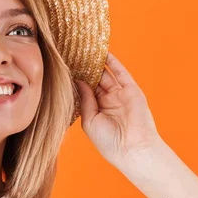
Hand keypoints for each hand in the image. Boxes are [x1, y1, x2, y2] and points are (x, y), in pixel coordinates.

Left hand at [75, 52, 162, 166]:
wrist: (133, 150)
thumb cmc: (109, 142)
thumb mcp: (89, 120)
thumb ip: (85, 99)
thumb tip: (78, 81)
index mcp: (97, 110)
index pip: (85, 90)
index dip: (76, 79)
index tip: (64, 67)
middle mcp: (108, 101)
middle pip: (95, 79)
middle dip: (84, 68)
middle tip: (71, 53)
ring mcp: (120, 95)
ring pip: (106, 74)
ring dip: (96, 62)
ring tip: (84, 48)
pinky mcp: (132, 90)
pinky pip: (121, 72)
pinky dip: (112, 62)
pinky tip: (103, 51)